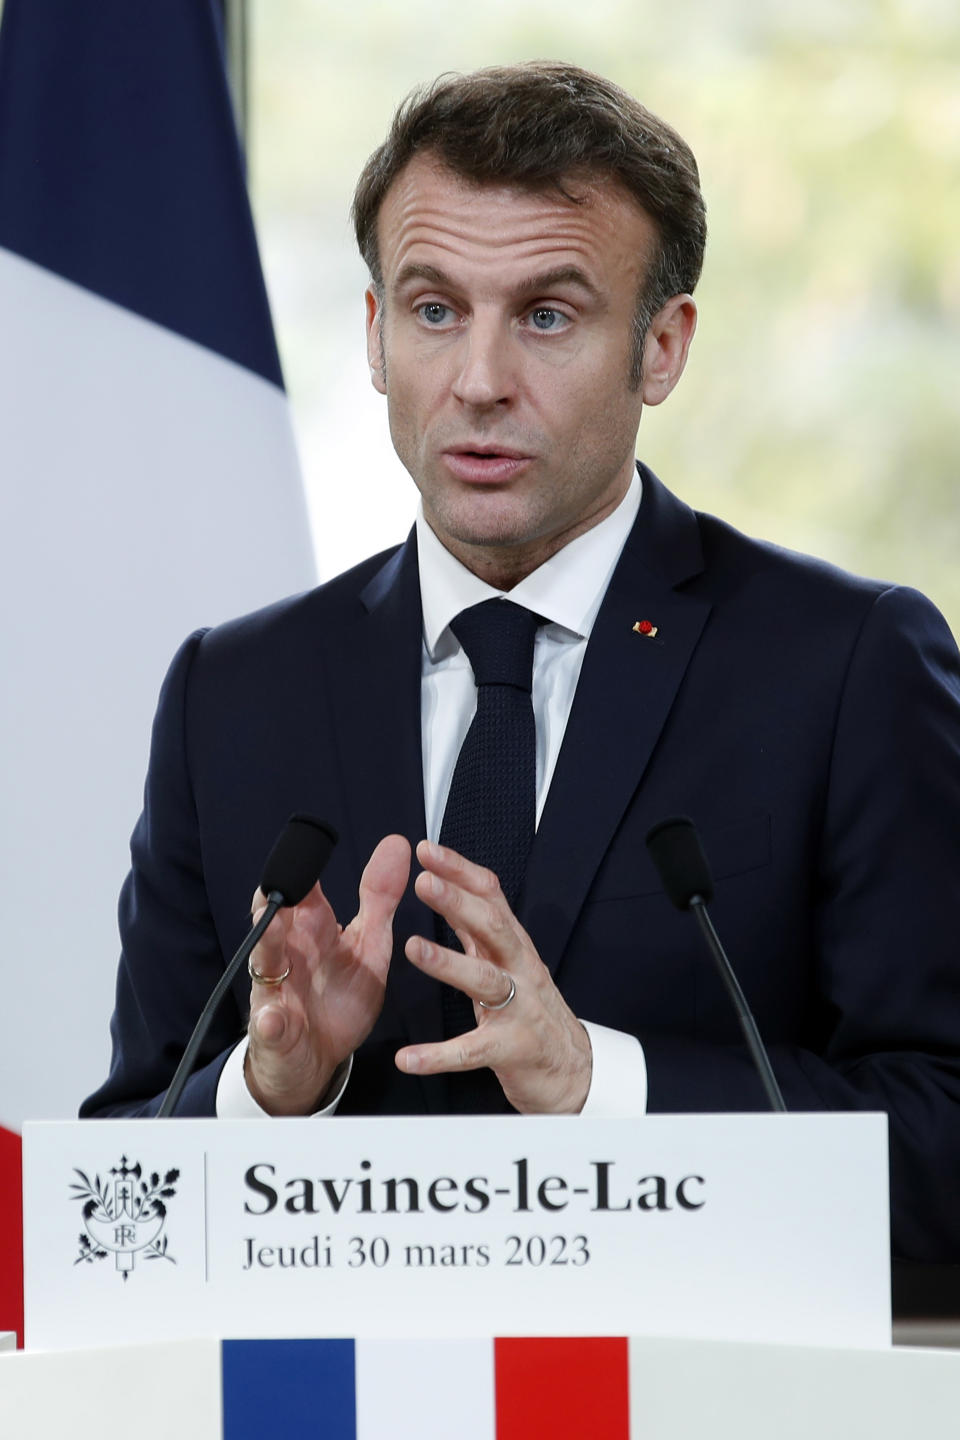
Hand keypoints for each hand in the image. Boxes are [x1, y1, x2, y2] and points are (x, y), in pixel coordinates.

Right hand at [245, 834, 410, 1114]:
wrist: (317, 1059)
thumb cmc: (338, 994)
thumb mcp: (367, 946)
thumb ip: (379, 899)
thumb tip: (397, 843)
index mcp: (311, 930)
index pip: (301, 891)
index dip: (302, 869)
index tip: (309, 844)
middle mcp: (288, 953)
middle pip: (274, 919)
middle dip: (275, 901)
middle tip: (281, 883)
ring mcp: (277, 990)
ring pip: (264, 962)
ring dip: (266, 943)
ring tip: (270, 926)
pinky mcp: (275, 1031)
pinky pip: (269, 1024)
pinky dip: (270, 1019)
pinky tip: (273, 1017)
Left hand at [396, 840, 591, 1113]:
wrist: (573, 1070)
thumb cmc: (533, 1011)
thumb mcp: (507, 962)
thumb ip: (478, 928)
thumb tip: (448, 888)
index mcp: (512, 946)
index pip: (490, 897)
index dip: (460, 871)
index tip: (427, 850)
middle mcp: (520, 969)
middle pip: (492, 928)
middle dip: (458, 903)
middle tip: (423, 882)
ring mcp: (520, 1009)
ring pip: (486, 981)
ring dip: (448, 963)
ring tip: (412, 948)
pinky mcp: (513, 1049)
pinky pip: (473, 1051)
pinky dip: (440, 1055)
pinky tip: (408, 1058)